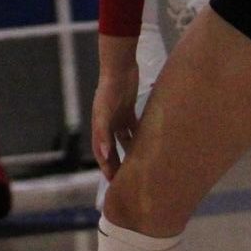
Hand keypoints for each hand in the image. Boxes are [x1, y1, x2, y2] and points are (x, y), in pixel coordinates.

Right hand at [91, 65, 140, 179]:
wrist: (119, 66)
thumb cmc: (110, 89)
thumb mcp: (105, 111)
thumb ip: (103, 132)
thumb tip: (105, 155)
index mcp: (100, 127)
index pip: (103, 154)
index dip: (107, 168)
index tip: (114, 184)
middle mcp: (108, 125)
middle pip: (113, 150)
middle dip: (119, 165)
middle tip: (128, 181)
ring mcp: (118, 117)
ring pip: (125, 140)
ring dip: (130, 153)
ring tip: (140, 167)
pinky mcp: (129, 110)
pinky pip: (134, 128)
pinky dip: (140, 137)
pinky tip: (150, 145)